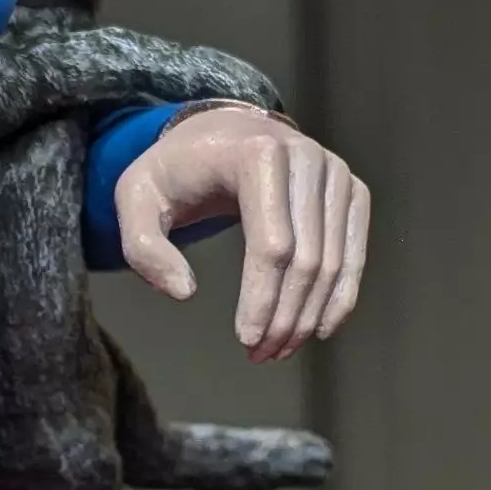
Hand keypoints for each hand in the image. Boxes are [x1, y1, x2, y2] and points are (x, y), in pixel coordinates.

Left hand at [113, 104, 370, 362]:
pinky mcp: (350, 189)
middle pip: (308, 259)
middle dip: (286, 317)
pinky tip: (319, 329)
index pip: (272, 244)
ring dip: (310, 316)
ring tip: (281, 348)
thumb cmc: (176, 172)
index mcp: (257, 153)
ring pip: (334, 262)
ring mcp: (334, 172)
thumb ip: (144, 248)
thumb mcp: (135, 200)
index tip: (246, 341)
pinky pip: (355, 252)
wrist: (219, 134)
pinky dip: (340, 296)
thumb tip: (185, 292)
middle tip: (262, 355)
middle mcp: (306, 157)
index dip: (263, 300)